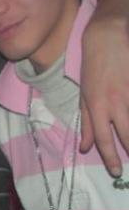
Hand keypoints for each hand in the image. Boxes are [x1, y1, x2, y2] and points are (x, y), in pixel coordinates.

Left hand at [80, 14, 128, 176]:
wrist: (106, 38)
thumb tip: (85, 148)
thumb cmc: (93, 69)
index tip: (116, 172)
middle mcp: (113, 102)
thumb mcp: (84, 96)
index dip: (110, 158)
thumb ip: (86, 124)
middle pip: (126, 134)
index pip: (102, 138)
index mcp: (95, 106)